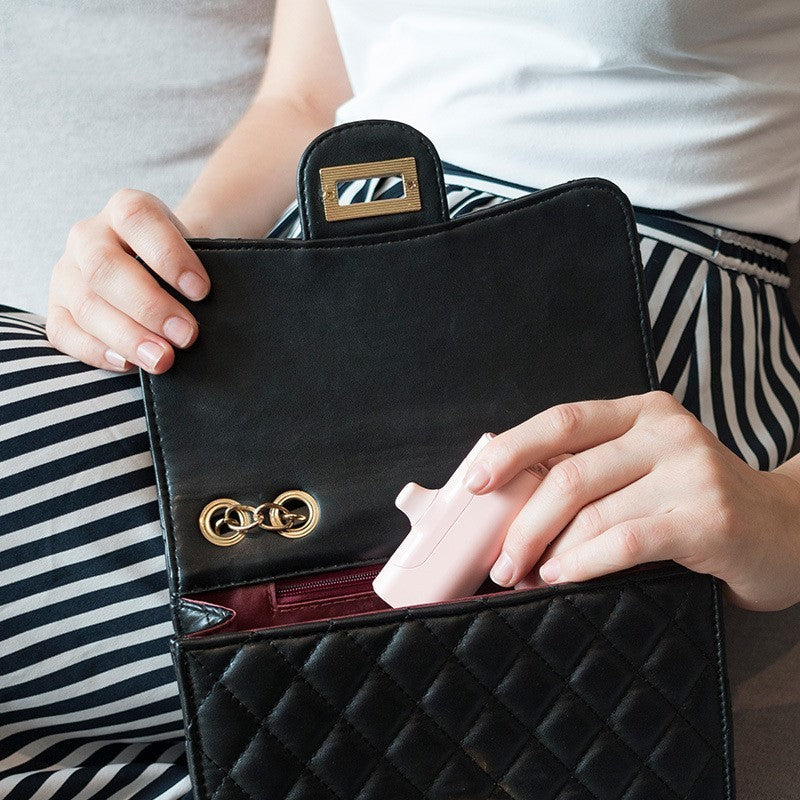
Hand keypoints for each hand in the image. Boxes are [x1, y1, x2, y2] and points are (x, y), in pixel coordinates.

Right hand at [47, 189, 209, 372]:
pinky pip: (64, 333)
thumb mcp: (195, 254)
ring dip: (128, 336)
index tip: (201, 291)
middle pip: (105, 268)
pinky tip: (127, 364)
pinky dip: (96, 351)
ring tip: (162, 359)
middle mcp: (88, 235)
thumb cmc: (182, 264)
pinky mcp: (57, 308)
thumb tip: (205, 319)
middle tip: (187, 335)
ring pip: (86, 304)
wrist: (160, 268)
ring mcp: (67, 272)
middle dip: (149, 307)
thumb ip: (196, 275)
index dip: (168, 255)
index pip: (137, 219)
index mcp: (125, 209)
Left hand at [463, 390, 799, 610]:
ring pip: (593, 512)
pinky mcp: (709, 518)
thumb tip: (510, 502)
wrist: (788, 528)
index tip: (475, 483)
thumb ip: (591, 472)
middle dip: (522, 523)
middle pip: (569, 474)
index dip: (512, 450)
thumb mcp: (644, 469)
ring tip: (527, 575)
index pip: (562, 421)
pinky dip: (585, 563)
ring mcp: (691, 472)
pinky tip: (565, 576)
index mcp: (641, 412)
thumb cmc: (697, 501)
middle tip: (500, 561)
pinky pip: (627, 541)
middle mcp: (666, 432)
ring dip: (548, 550)